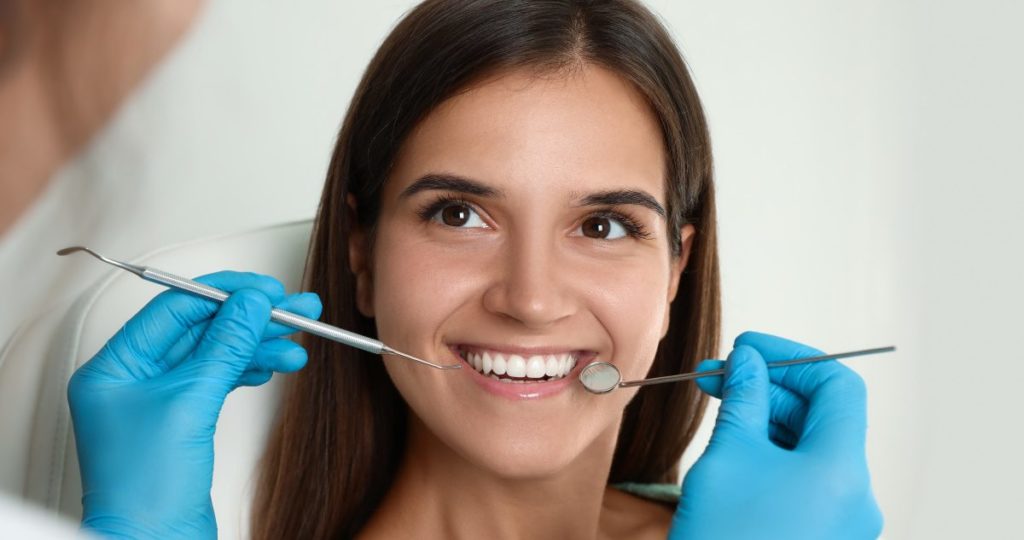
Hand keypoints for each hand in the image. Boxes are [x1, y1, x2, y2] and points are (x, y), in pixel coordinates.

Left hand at [67, 271, 321, 538]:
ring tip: (296, 344)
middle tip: (295, 309)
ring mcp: (159, 401)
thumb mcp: (190, 402)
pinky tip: (273, 364)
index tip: (267, 291)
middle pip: (200, 329)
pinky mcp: (183, 422)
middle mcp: (133, 380)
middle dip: (251, 320)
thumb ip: (224, 346)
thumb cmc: (147, 491)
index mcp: (114, 367)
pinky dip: (249, 369)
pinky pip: (220, 379)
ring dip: (258, 346)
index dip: (225, 294)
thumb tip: (250, 305)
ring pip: (216, 354)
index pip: (175, 309)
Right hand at [669, 331, 882, 538]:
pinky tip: (734, 444)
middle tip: (720, 375)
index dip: (791, 357)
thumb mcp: (728, 458)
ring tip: (721, 407)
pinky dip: (772, 453)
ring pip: (812, 448)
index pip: (837, 386)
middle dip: (771, 388)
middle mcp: (854, 495)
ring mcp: (841, 520)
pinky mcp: (820, 535)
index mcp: (842, 470)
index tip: (748, 349)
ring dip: (768, 419)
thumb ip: (743, 400)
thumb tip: (747, 361)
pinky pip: (804, 479)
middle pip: (824, 416)